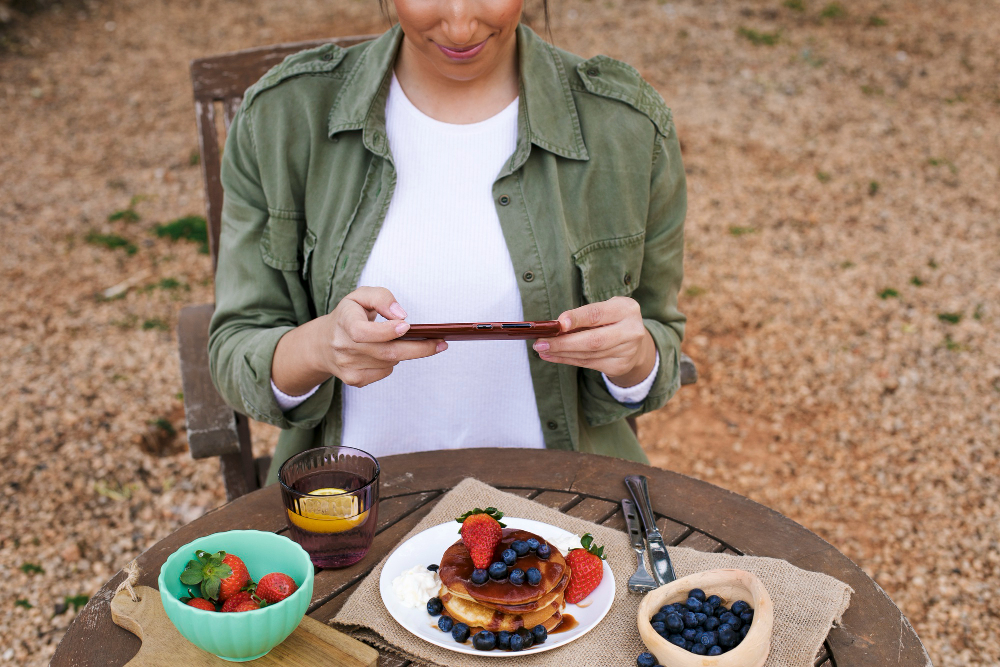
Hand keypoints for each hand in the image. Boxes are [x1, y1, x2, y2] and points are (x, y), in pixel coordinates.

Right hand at [272, 287, 444, 393]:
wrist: (324, 343)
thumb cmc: (349, 315)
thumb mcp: (361, 296)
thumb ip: (381, 297)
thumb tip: (401, 315)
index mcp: (343, 322)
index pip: (363, 332)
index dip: (386, 331)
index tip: (407, 326)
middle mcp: (343, 347)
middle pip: (386, 353)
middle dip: (419, 349)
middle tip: (441, 343)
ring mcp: (348, 367)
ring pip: (390, 363)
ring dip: (403, 352)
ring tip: (402, 340)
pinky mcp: (354, 380)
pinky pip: (385, 372)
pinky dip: (391, 362)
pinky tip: (383, 352)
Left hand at [532, 296, 655, 387]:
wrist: (636, 343)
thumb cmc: (612, 320)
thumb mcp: (604, 309)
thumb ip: (584, 316)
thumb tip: (555, 326)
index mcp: (626, 309)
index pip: (598, 314)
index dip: (577, 318)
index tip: (558, 324)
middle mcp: (631, 331)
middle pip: (593, 340)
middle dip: (563, 343)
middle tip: (540, 343)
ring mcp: (627, 351)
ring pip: (588, 354)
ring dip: (561, 353)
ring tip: (542, 349)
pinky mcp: (620, 366)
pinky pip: (588, 364)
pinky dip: (568, 360)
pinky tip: (553, 356)